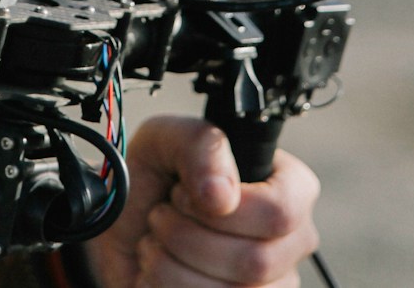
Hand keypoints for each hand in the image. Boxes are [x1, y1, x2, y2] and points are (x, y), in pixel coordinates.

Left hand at [83, 116, 320, 287]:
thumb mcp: (165, 141)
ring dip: (170, 264)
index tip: (183, 195)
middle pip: (255, 261)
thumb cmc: (155, 180)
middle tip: (161, 215)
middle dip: (186, 236)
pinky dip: (163, 286)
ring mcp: (272, 285)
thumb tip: (222, 196)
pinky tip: (159, 269)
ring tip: (157, 242)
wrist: (123, 228)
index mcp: (289, 188)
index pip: (281, 212)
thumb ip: (199, 145)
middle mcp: (291, 241)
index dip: (225, 210)